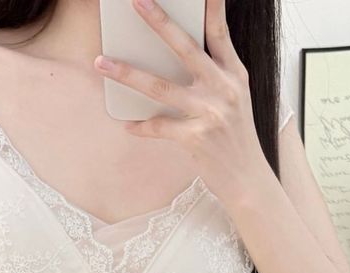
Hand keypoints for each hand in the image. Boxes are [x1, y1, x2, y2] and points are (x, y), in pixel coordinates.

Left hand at [93, 0, 267, 206]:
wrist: (248, 178)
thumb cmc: (236, 137)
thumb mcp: (236, 98)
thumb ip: (216, 73)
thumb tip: (180, 53)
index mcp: (234, 74)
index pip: (219, 31)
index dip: (210, 6)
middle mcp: (223, 88)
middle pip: (185, 48)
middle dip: (159, 22)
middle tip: (136, 3)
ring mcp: (210, 113)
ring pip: (161, 87)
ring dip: (127, 74)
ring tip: (101, 63)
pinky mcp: (197, 138)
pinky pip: (159, 127)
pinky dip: (142, 126)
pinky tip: (128, 124)